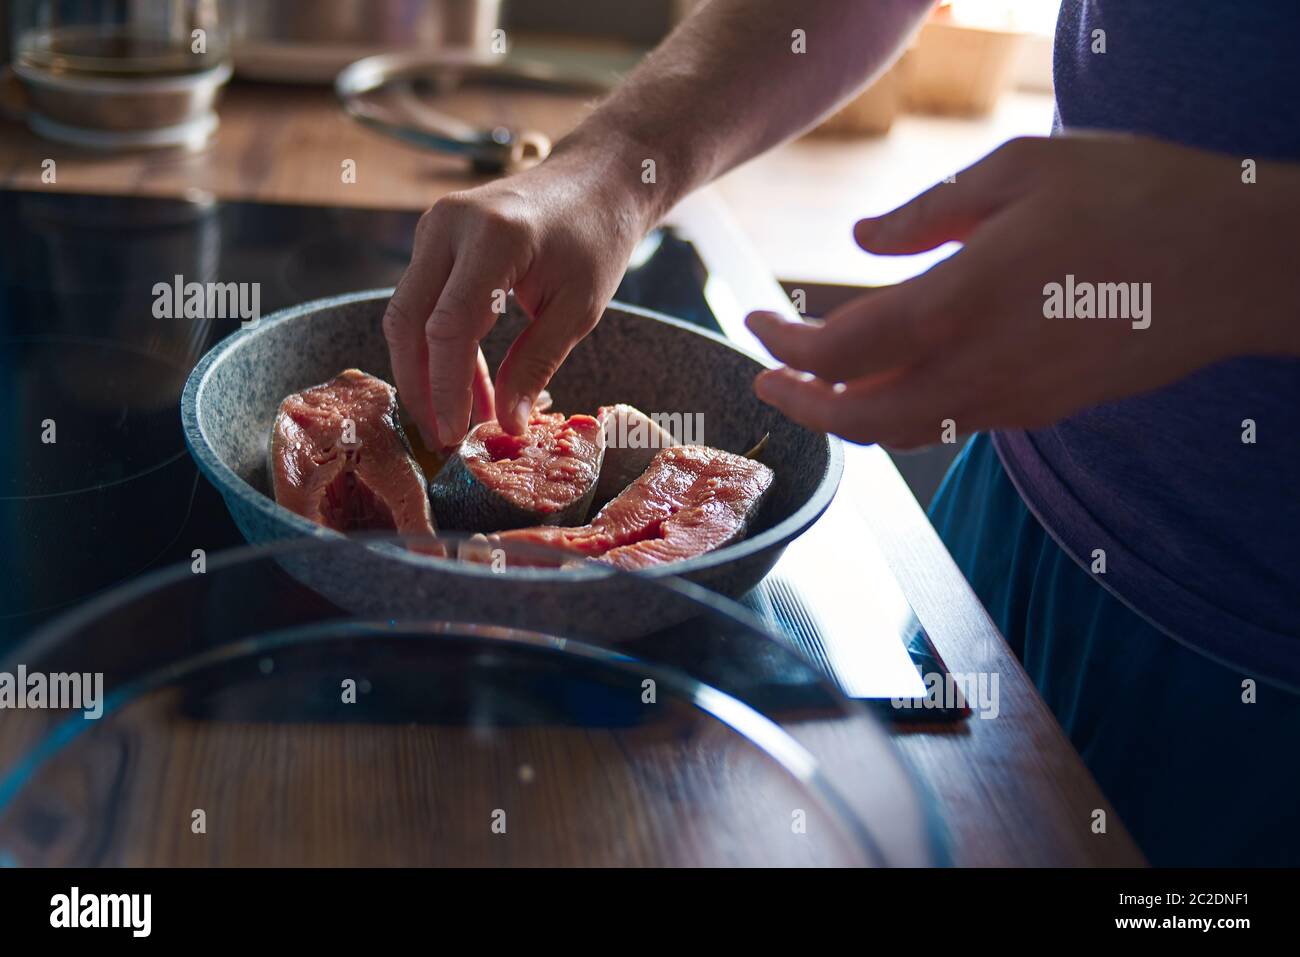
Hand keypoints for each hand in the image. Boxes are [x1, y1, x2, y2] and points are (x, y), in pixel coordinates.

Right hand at [383, 147, 648, 447]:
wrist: (595, 181)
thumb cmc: (595, 240)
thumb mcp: (578, 310)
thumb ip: (536, 365)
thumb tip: (506, 425)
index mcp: (492, 238)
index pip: (448, 326)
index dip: (445, 388)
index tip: (454, 435)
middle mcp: (449, 226)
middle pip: (409, 321)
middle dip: (420, 385)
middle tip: (443, 437)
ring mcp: (434, 227)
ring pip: (408, 313)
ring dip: (428, 370)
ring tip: (463, 418)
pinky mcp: (434, 239)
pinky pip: (423, 300)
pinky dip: (439, 346)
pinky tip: (468, 385)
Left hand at [747, 134, 1299, 447]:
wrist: (1240, 262)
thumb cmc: (1136, 197)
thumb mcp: (1021, 173)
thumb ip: (929, 215)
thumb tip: (862, 244)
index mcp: (962, 303)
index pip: (840, 352)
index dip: (784, 347)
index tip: (755, 325)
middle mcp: (980, 370)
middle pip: (860, 420)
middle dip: (802, 404)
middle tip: (768, 377)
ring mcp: (1015, 400)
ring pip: (905, 432)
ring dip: (850, 413)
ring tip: (821, 379)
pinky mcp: (1046, 409)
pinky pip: (954, 422)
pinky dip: (905, 410)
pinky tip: (898, 374)